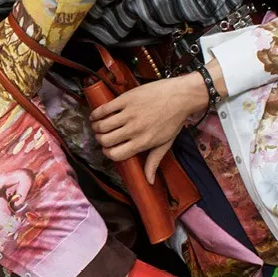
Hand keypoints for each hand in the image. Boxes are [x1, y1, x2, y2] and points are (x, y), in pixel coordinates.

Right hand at [90, 73, 204, 181]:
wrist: (181, 96)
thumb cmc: (175, 119)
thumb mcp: (166, 143)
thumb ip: (154, 161)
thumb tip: (149, 180)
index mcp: (143, 142)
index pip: (115, 154)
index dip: (108, 153)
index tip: (108, 149)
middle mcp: (134, 129)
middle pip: (106, 140)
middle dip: (100, 140)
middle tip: (102, 136)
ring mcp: (129, 114)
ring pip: (102, 125)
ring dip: (96, 127)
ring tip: (98, 126)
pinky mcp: (126, 99)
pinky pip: (104, 109)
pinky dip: (96, 113)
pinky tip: (95, 116)